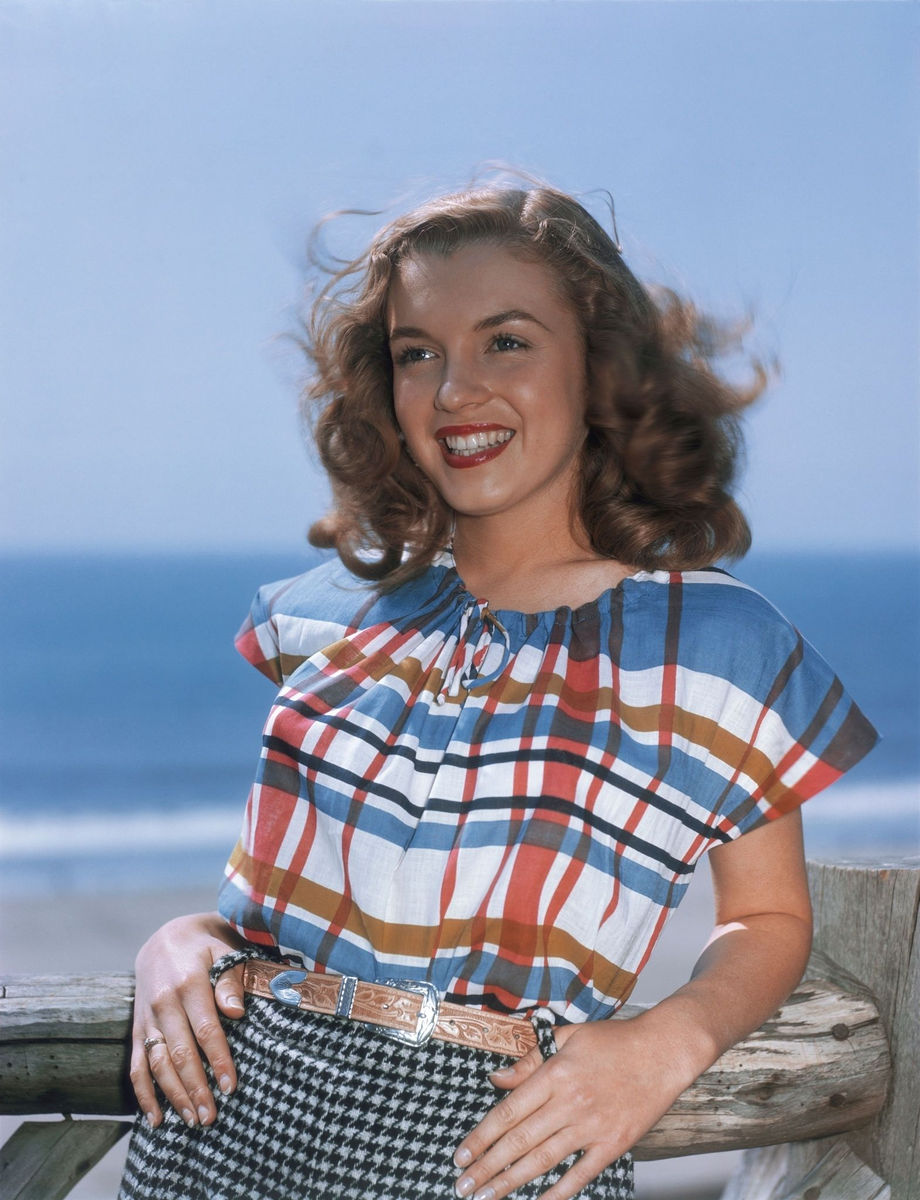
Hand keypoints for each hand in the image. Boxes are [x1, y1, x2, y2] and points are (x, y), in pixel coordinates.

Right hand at [128, 911, 247, 1130]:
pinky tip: (154, 1118)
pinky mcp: (136, 1029)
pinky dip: (143, 1094)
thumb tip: (234, 1012)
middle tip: (211, 1116)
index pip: (206, 1030)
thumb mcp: (223, 951)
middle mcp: (163, 1003)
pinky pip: (136, 1066)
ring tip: (191, 1120)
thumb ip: (230, 980)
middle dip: (196, 1087)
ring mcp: (147, 1018)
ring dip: (173, 1095)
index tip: (230, 1087)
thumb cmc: (206, 947)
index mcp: (188, 983)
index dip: (218, 1060)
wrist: (167, 937)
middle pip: (180, 1053)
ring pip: (157, 1064)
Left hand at [451, 1012, 698, 1199]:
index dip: (482, 1136)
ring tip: (487, 1197)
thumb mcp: (567, 1036)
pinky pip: (581, 1173)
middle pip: (520, 1141)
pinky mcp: (614, 1143)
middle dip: (488, 1167)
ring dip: (512, 1182)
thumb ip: (530, 1059)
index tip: (461, 1155)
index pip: (508, 1111)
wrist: (664, 1050)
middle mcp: (570, 1102)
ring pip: (543, 1160)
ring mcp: (592, 1126)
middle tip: (463, 1186)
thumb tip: (497, 1078)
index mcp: (555, 1073)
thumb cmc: (615, 1040)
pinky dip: (558, 1191)